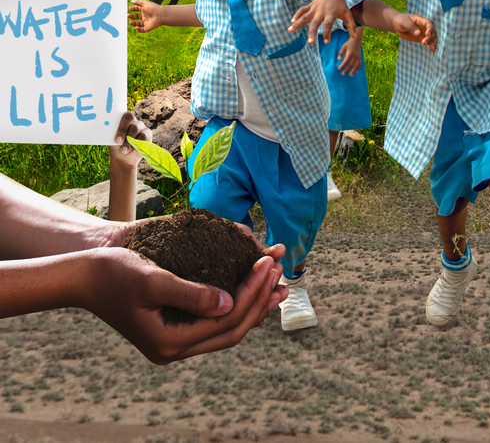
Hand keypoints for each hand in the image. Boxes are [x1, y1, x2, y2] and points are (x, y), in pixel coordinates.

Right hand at [85, 238, 285, 364]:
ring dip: (254, 304)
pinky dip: (236, 304)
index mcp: (169, 343)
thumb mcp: (154, 279)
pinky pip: (214, 321)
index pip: (226, 321)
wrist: (85, 275)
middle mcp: (174, 348)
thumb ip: (191, 295)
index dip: (253, 292)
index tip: (268, 263)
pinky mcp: (175, 326)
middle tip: (281, 271)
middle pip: (232, 330)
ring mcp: (174, 340)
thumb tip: (228, 304)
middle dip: (260, 300)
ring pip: (226, 328)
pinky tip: (251, 288)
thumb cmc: (115, 272)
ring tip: (278, 283)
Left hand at [110, 112, 150, 169]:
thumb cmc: (116, 148)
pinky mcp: (148, 134)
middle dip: (123, 130)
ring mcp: (142, 127)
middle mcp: (133, 122)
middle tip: (118, 142)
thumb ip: (112, 133)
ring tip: (124, 150)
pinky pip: (143, 136)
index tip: (116, 139)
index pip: (125, 116)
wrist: (124, 159)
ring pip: (136, 128)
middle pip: (130, 118)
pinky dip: (137, 144)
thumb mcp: (111, 140)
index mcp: (124, 121)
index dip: (120, 125)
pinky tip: (133, 149)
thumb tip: (108, 127)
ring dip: (128, 141)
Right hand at [128, 1, 163, 33]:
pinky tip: (136, 27)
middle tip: (128, 15)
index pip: (137, 9)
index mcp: (145, 10)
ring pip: (138, 24)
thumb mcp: (144, 3)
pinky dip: (138, 29)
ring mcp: (147, 22)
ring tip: (130, 22)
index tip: (130, 9)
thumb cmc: (153, 8)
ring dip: (133, 24)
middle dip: (132, 16)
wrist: (160, 15)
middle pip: (137, 17)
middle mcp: (146, 16)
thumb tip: (132, 1)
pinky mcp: (148, 27)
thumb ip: (138, 2)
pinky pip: (142, 30)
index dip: (133, 9)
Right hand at [289, 0, 354, 44]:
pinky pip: (302, 10)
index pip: (328, 25)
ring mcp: (314, 8)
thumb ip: (351, 25)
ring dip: (297, 24)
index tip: (326, 42)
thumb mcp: (347, 13)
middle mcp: (321, 11)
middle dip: (312, 33)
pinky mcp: (310, 5)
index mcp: (331, 14)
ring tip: (289, 30)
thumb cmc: (341, 3)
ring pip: (305, 17)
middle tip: (310, 43)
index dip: (327, 33)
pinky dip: (297, 15)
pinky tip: (291, 21)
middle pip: (315, 23)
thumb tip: (354, 37)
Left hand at [336, 33, 362, 75]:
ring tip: (350, 75)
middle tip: (342, 73)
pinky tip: (355, 71)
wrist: (356, 40)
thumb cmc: (349, 44)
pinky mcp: (360, 58)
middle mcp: (354, 57)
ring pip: (356, 66)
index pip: (345, 62)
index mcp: (350, 54)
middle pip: (350, 65)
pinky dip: (358, 68)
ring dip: (353, 71)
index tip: (338, 68)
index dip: (342, 66)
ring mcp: (358, 58)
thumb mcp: (343, 47)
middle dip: (346, 70)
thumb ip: (341, 53)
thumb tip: (338, 59)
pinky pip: (360, 64)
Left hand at [389, 12, 436, 51]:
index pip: (428, 23)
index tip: (427, 34)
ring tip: (432, 49)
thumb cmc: (401, 21)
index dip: (430, 28)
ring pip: (433, 37)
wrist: (398, 25)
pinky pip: (429, 42)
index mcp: (420, 20)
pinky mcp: (422, 38)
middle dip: (430, 37)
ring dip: (433, 43)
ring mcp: (424, 32)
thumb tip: (418, 33)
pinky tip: (433, 50)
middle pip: (432, 31)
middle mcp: (424, 26)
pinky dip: (431, 45)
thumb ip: (411, 27)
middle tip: (423, 43)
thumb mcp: (404, 23)